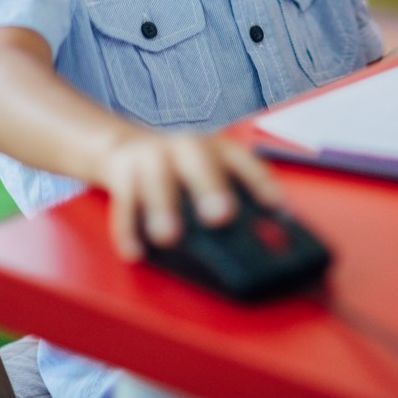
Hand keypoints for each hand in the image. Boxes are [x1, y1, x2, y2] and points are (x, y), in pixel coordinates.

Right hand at [100, 128, 281, 260]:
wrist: (125, 148)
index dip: (259, 182)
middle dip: (209, 187)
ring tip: (168, 236)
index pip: (241, 160)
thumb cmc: (177, 171)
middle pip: (198, 160)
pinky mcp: (123, 174)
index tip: (275, 207)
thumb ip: (230, 199)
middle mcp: (184, 148)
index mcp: (214, 148)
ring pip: (156, 178)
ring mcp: (151, 159)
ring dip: (162, 206)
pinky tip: (135, 250)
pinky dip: (128, 228)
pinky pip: (124, 202)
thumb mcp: (205, 175)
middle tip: (220, 217)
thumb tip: (262, 239)